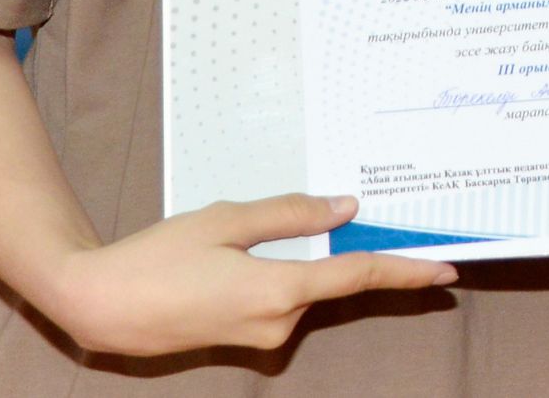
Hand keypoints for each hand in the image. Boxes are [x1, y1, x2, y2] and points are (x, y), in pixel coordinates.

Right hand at [39, 193, 455, 356]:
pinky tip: (236, 259)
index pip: (358, 278)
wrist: (100, 307)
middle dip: (347, 253)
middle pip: (332, 280)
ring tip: (232, 238)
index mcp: (278, 292)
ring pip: (302, 287)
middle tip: (354, 214)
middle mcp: (278, 323)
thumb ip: (289, 215)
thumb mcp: (225, 221)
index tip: (448, 270)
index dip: (406, 271)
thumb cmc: (156, 258)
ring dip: (296, 260)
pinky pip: (280, 299)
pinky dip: (280, 275)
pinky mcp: (245, 339)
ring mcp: (261, 337)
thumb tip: (344, 208)